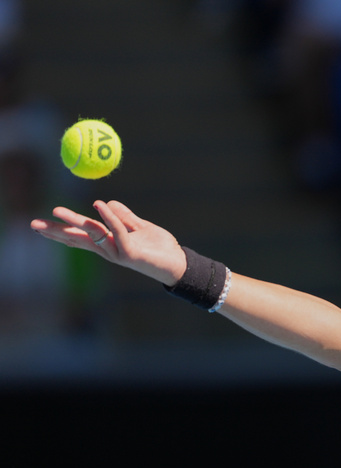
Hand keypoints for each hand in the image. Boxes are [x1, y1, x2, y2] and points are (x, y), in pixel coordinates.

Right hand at [31, 200, 186, 285]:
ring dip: (75, 221)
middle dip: (56, 231)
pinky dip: (109, 218)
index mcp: (108, 243)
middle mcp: (109, 249)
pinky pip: (116, 232)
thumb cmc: (160, 248)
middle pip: (78, 238)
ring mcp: (118, 253)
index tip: (40, 224)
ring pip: (92, 234)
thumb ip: (125, 217)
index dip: (61, 229)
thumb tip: (107, 203)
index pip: (80, 235)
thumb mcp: (140, 228)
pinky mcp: (130, 254)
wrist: (179, 263)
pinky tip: (99, 205)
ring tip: (56, 211)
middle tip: (33, 224)